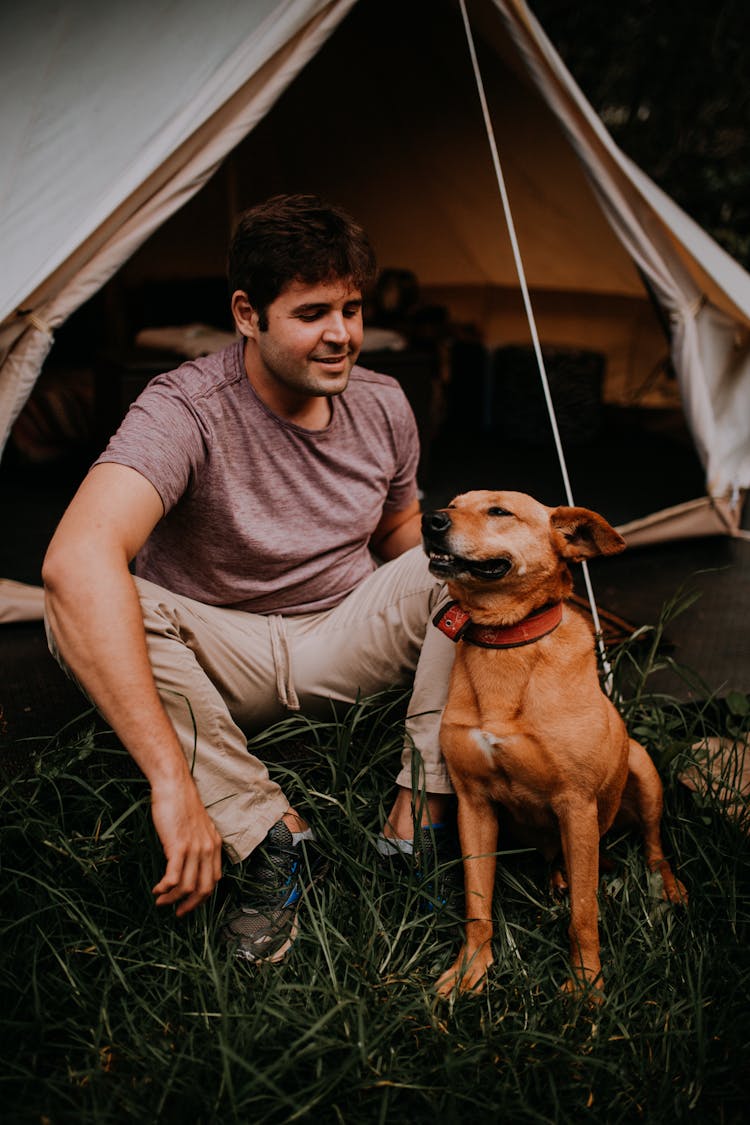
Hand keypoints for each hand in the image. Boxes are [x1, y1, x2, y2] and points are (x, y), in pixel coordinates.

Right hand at [149, 776, 222, 916]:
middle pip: (204, 889)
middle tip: (176, 912)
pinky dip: (165, 888)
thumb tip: (188, 864)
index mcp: (214, 845)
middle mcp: (208, 849)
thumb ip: (197, 845)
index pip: (214, 881)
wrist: (174, 786)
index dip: (201, 898)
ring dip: (172, 899)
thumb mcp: (196, 827)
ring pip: (188, 886)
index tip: (188, 904)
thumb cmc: (181, 804)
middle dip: (189, 905)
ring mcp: (195, 848)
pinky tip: (157, 889)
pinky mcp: (179, 846)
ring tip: (160, 900)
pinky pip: (174, 877)